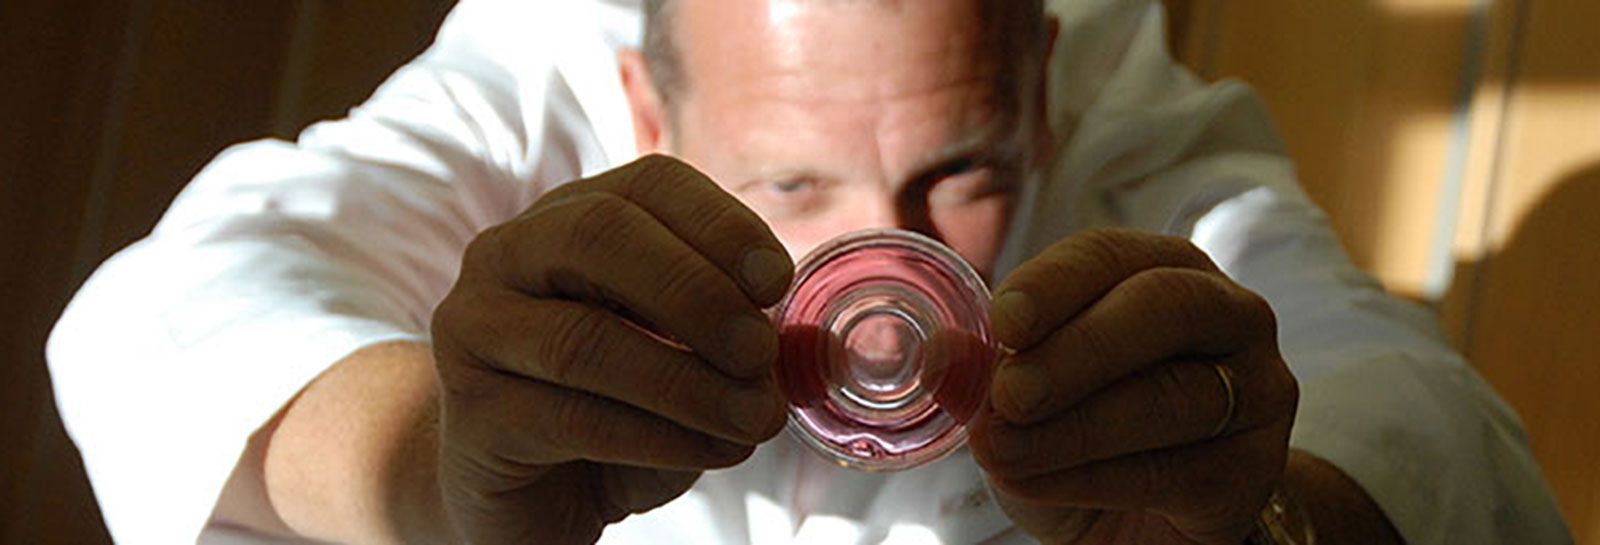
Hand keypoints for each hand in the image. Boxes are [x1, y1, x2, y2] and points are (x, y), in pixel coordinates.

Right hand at [430, 155, 792, 543]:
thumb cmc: (610, 411)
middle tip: (759, 353)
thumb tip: (813, 340)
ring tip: (754, 420)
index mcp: (571, 218)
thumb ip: (737, 340)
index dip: (720, 224)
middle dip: (697, 292)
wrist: (522, 493)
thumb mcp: (683, 362)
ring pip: (586, 339)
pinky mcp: (471, 410)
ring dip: (688, 382)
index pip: (647, 184)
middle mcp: (510, 255)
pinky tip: (711, 452)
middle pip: (601, 235)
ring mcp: (476, 328)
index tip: (777, 282)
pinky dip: (656, 436)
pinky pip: (570, 417)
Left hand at [968, 229, 1298, 543]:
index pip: (1111, 255)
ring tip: (1002, 451)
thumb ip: (984, 371)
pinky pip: (1176, 469)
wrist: (1139, 527)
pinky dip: (1094, 479)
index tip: (1001, 322)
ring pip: (1172, 396)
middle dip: (1076, 349)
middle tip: (1008, 393)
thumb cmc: (1081, 440)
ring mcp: (1255, 392)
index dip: (1053, 283)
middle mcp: (1227, 317)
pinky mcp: (1253, 470)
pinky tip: (1040, 485)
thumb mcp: (1020, 400)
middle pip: (1163, 307)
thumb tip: (936, 352)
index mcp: (1164, 271)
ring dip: (1073, 428)